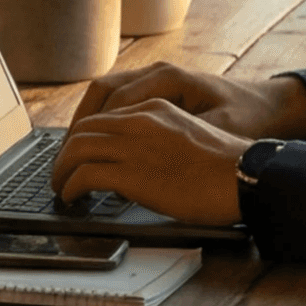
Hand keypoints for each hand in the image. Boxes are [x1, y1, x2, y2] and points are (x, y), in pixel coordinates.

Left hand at [51, 95, 248, 229]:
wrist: (245, 176)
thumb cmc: (225, 167)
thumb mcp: (187, 136)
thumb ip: (158, 140)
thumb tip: (137, 164)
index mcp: (155, 109)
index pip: (104, 115)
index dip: (83, 136)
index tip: (77, 154)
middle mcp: (140, 121)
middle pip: (83, 129)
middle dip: (65, 153)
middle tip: (61, 171)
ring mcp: (135, 146)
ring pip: (77, 149)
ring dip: (62, 170)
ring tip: (60, 186)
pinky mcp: (133, 174)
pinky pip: (85, 175)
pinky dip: (71, 186)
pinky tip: (71, 197)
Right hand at [71, 58, 305, 147]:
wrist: (277, 108)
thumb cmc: (251, 121)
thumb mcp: (218, 135)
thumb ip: (179, 146)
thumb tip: (136, 162)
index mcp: (170, 79)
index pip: (113, 101)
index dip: (89, 133)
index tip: (75, 160)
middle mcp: (159, 73)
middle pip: (101, 92)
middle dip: (79, 127)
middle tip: (63, 160)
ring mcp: (158, 79)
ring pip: (106, 93)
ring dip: (87, 121)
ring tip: (72, 154)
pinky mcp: (161, 91)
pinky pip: (119, 99)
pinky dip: (103, 119)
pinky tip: (97, 144)